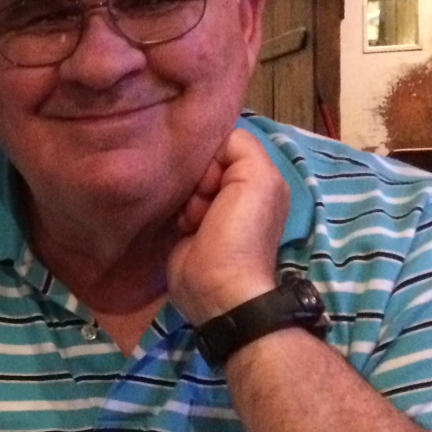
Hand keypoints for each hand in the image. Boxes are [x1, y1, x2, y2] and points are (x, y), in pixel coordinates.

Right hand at [166, 128, 288, 324]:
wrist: (216, 288)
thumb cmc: (240, 233)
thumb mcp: (255, 179)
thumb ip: (240, 147)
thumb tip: (211, 149)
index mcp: (259, 178)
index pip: (226, 143)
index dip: (213, 154)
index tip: (210, 178)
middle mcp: (236, 191)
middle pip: (203, 162)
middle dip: (196, 177)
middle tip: (200, 201)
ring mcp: (210, 210)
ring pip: (185, 182)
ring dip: (183, 196)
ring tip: (190, 219)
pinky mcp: (187, 228)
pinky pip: (173, 203)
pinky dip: (173, 210)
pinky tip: (179, 225)